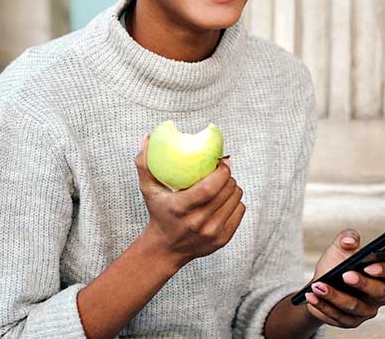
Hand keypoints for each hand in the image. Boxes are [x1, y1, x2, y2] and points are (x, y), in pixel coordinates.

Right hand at [134, 133, 245, 266]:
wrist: (165, 248)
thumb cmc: (158, 213)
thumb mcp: (148, 189)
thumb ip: (145, 163)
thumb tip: (147, 136)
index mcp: (180, 208)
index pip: (209, 188)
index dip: (221, 172)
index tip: (222, 162)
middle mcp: (197, 223)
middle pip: (226, 191)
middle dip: (229, 176)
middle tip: (223, 169)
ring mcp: (211, 233)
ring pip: (236, 199)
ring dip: (233, 187)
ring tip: (225, 182)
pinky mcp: (222, 240)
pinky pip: (239, 211)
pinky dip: (236, 201)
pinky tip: (227, 198)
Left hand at [305, 229, 384, 328]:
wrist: (320, 282)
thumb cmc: (336, 263)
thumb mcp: (339, 247)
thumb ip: (346, 237)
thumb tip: (350, 241)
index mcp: (383, 272)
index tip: (368, 265)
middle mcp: (380, 294)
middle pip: (378, 292)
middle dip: (361, 283)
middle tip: (345, 275)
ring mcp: (367, 310)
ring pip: (354, 306)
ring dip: (335, 296)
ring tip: (318, 286)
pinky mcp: (351, 321)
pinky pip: (339, 316)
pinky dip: (323, 306)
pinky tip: (312, 297)